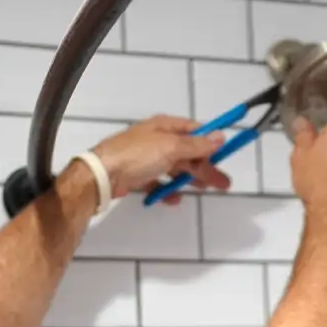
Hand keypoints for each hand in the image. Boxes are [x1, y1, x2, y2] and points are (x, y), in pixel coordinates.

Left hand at [91, 114, 232, 205]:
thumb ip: (196, 145)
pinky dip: (167, 189)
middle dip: (205, 166)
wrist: (102, 175)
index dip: (210, 142)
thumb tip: (220, 137)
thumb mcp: (170, 147)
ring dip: (189, 179)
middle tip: (222, 183)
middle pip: (187, 152)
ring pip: (174, 168)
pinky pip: (157, 182)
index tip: (225, 155)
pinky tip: (174, 199)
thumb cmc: (137, 156)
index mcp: (165, 127)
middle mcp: (156, 140)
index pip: (194, 131)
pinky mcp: (137, 176)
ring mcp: (145, 159)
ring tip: (203, 190)